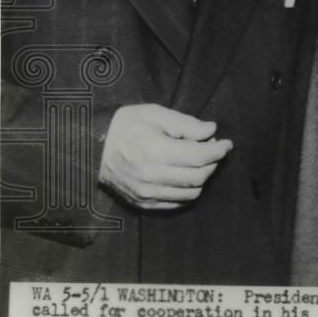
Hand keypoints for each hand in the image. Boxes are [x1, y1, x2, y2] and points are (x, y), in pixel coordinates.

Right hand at [98, 103, 232, 209]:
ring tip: (199, 160)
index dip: (218, 150)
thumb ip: (185, 123)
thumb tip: (211, 131)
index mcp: (154, 151)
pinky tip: (186, 174)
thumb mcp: (154, 113)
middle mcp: (151, 177)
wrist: (91, 148)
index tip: (227, 142)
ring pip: (192, 192)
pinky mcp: (144, 203)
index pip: (199, 157)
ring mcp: (146, 194)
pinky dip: (189, 190)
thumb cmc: (124, 125)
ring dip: (203, 177)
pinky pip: (178, 203)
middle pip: (199, 177)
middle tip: (212, 148)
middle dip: (212, 162)